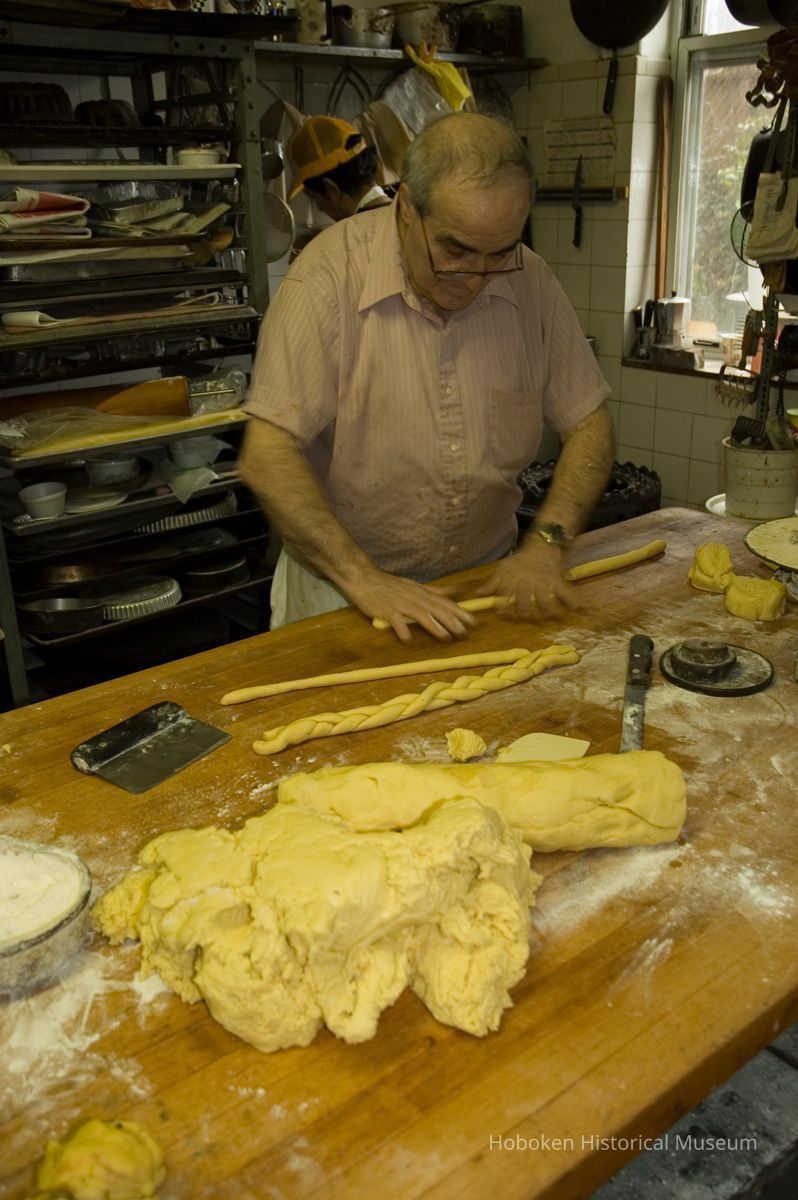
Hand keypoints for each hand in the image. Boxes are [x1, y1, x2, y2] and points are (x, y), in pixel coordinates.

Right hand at [346, 568, 476, 642]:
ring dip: (434, 626)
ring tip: (446, 637)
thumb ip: (435, 591)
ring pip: (421, 614)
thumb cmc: (390, 584)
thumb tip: (455, 591)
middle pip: (436, 609)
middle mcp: (414, 597)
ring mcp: (400, 603)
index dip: (460, 611)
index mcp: (422, 592)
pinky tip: (408, 640)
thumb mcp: (415, 585)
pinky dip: (402, 630)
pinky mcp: (386, 610)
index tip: (473, 621)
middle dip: (452, 621)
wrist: (365, 578)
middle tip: (465, 632)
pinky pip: (396, 621)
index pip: (444, 602)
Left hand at [474, 540, 575, 620]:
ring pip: (543, 598)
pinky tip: (574, 608)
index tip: (500, 613)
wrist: (540, 548)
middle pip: (524, 598)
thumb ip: (492, 584)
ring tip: (546, 617)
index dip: (502, 603)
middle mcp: (527, 580)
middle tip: (524, 617)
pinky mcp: (556, 581)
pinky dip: (570, 600)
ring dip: (545, 609)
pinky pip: (564, 591)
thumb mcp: (503, 569)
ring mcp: (543, 581)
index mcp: (513, 577)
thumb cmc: (518, 562)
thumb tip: (477, 594)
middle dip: (523, 610)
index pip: (505, 592)